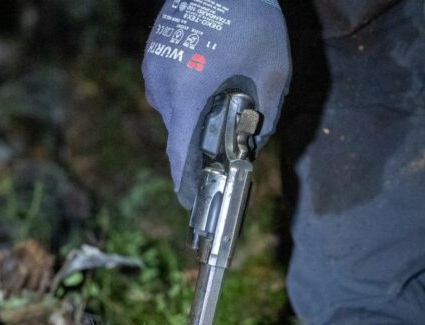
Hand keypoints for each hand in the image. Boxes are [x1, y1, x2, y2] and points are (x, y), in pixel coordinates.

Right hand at [142, 0, 290, 207]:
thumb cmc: (250, 21)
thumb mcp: (272, 73)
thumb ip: (266, 117)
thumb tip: (255, 145)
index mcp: (189, 96)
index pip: (180, 155)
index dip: (186, 184)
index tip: (191, 204)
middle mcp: (163, 88)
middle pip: (180, 133)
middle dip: (202, 138)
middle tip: (228, 130)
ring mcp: (153, 70)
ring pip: (175, 110)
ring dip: (196, 110)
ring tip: (222, 87)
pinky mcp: (151, 56)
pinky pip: (168, 88)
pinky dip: (187, 90)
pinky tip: (209, 68)